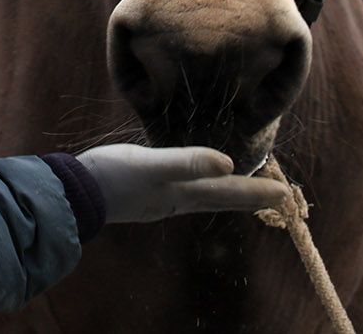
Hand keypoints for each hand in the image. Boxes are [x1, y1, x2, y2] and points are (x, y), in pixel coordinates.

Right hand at [75, 144, 289, 222]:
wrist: (75, 193)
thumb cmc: (112, 175)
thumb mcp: (150, 164)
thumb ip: (187, 162)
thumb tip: (229, 163)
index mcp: (184, 193)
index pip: (230, 193)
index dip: (258, 192)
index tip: (287, 195)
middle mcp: (178, 200)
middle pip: (223, 200)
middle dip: (251, 198)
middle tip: (280, 198)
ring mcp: (162, 200)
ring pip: (206, 199)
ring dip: (230, 196)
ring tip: (246, 193)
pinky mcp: (147, 195)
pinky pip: (187, 194)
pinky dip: (203, 190)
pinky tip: (195, 186)